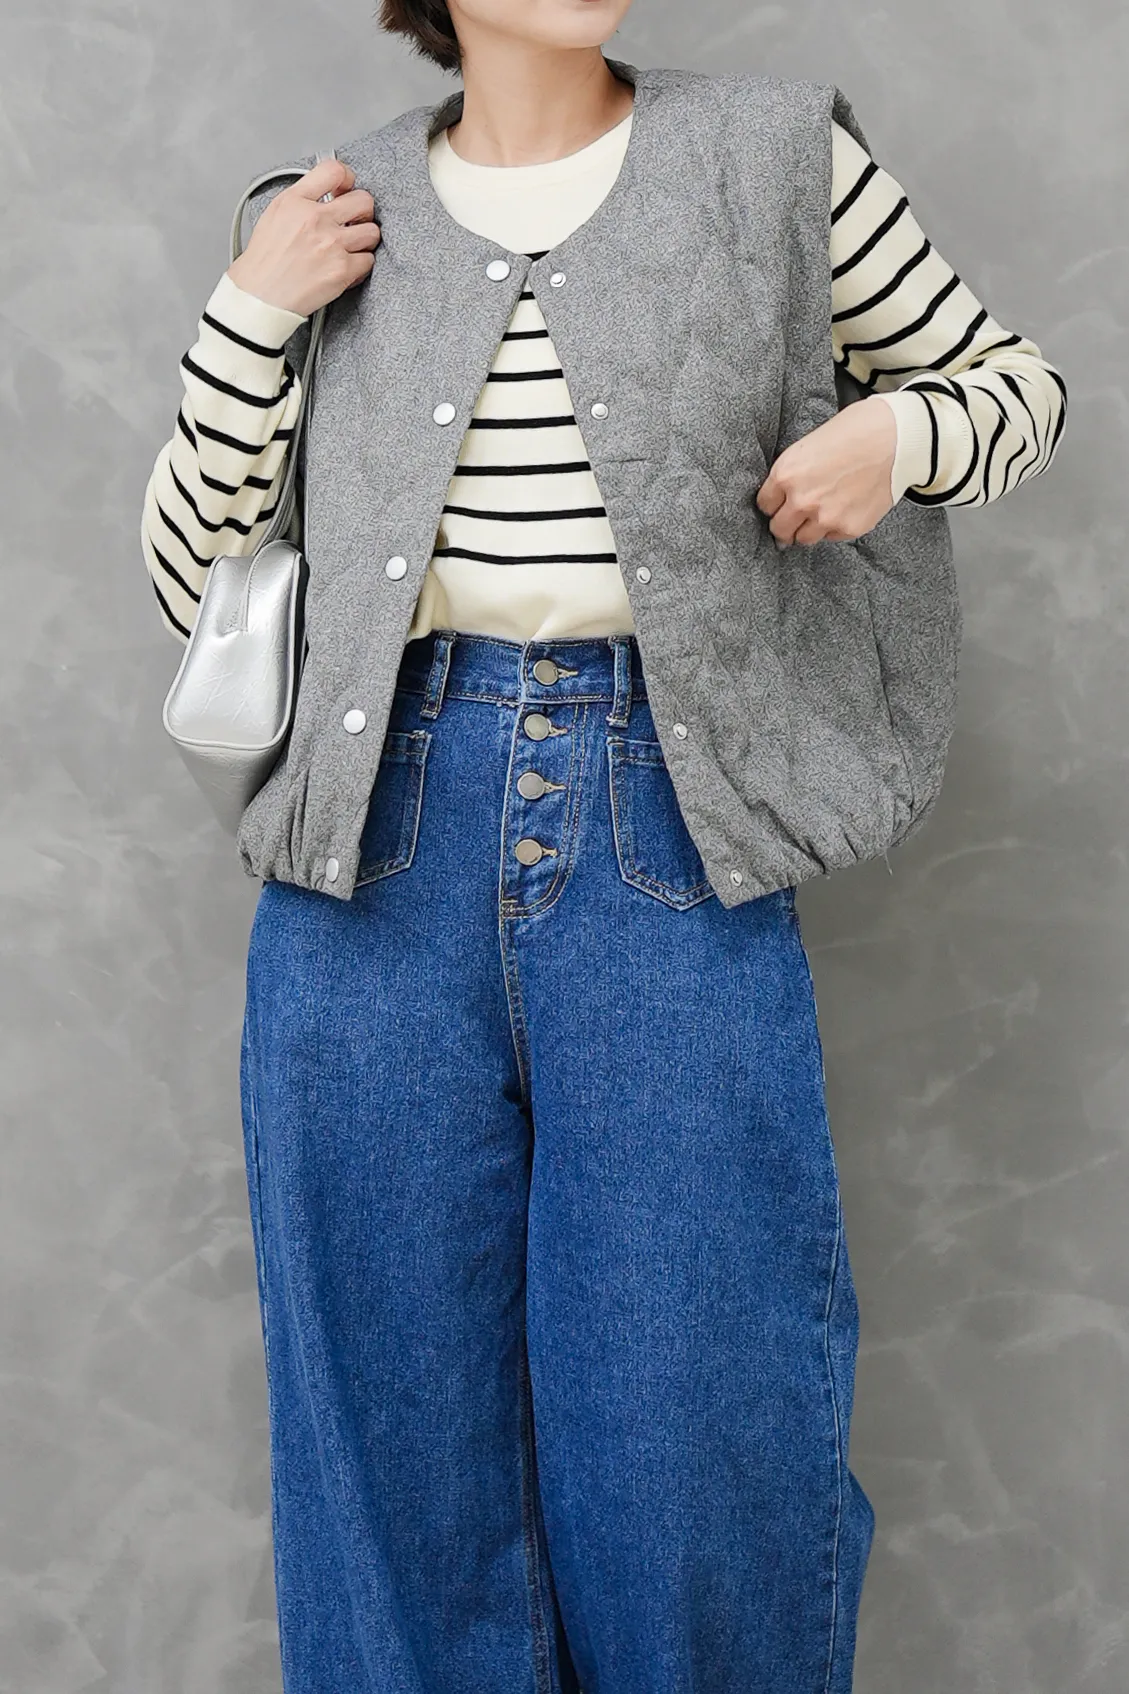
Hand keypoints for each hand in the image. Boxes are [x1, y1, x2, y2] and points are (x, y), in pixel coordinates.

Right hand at [226, 158, 381, 318]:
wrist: (260, 296)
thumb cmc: (265, 262)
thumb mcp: (275, 215)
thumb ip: (302, 200)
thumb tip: (329, 193)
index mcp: (295, 201)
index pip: (334, 170)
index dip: (348, 178)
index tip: (347, 188)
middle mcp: (315, 218)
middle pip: (363, 200)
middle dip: (362, 212)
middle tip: (354, 221)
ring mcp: (331, 244)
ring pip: (372, 231)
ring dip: (364, 240)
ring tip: (350, 246)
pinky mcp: (341, 270)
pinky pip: (368, 260)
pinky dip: (360, 265)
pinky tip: (346, 267)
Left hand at [756, 395, 897, 544]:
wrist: (895, 437)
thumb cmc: (855, 431)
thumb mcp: (809, 445)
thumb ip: (793, 474)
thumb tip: (783, 495)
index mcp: (786, 475)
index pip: (765, 505)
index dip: (774, 503)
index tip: (780, 503)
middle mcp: (802, 500)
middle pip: (780, 529)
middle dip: (786, 523)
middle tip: (795, 517)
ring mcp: (826, 517)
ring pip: (804, 539)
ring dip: (809, 529)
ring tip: (822, 513)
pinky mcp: (849, 527)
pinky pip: (832, 537)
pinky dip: (835, 527)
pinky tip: (845, 507)